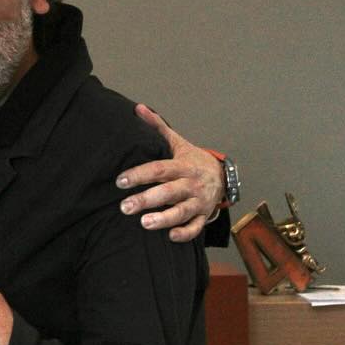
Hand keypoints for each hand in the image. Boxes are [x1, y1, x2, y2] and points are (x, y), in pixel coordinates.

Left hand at [115, 103, 224, 241]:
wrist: (223, 175)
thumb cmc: (192, 159)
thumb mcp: (177, 142)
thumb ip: (157, 127)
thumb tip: (138, 108)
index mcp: (183, 166)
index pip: (159, 169)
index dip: (140, 175)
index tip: (121, 181)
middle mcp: (191, 184)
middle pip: (169, 192)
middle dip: (146, 200)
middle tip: (125, 207)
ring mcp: (199, 201)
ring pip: (182, 212)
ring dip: (164, 219)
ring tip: (144, 223)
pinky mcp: (204, 215)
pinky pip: (196, 227)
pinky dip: (185, 233)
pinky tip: (169, 236)